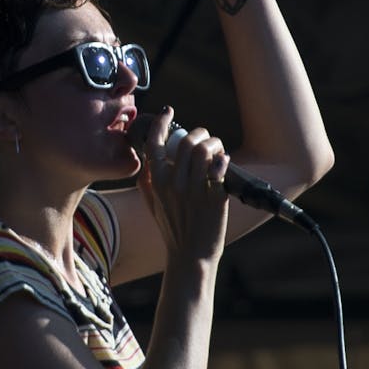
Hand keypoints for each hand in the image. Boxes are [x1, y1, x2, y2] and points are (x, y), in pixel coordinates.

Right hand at [136, 107, 231, 265]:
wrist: (190, 256)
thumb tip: (146, 164)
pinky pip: (219, 167)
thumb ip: (146, 184)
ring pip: (204, 150)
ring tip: (217, 149)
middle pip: (186, 142)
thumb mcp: (152, 207)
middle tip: (205, 138)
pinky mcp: (214, 198)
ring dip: (214, 143)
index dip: (162, 123)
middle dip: (199, 134)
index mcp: (156, 182)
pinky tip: (223, 161)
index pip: (155, 144)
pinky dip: (223, 159)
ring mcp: (194, 190)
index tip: (169, 112)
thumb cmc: (172, 231)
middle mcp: (174, 184)